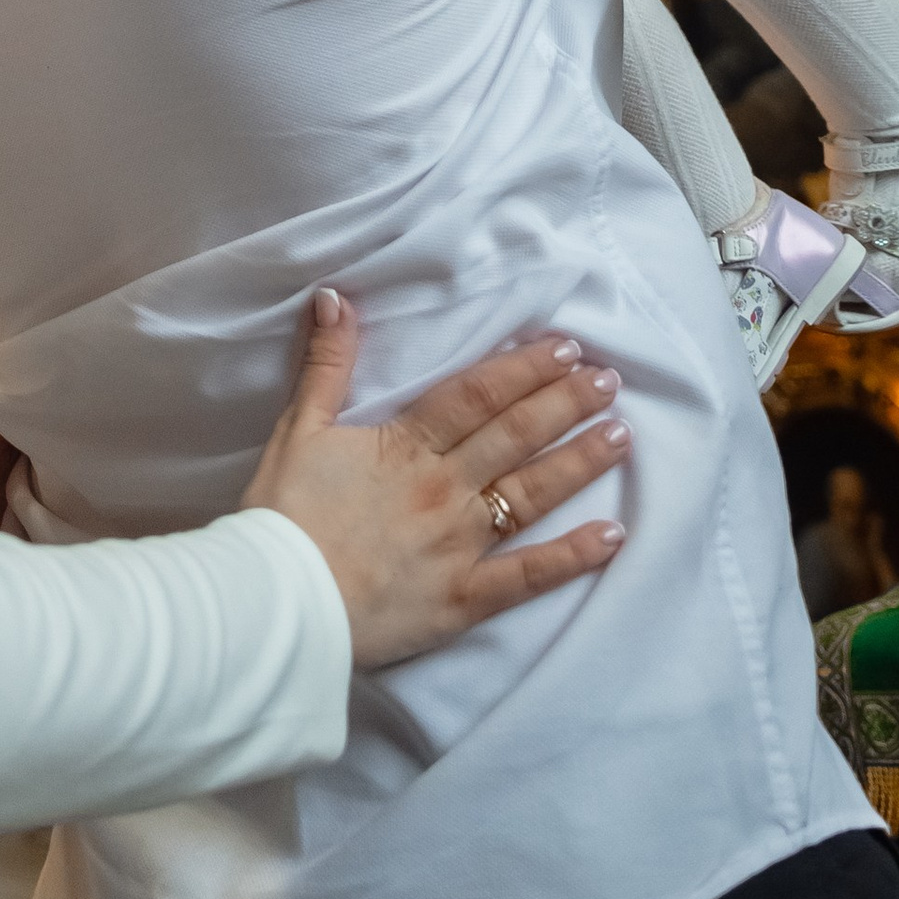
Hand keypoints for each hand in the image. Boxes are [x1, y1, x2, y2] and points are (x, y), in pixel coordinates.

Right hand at [245, 289, 626, 667]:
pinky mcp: (463, 600)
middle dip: (565, 402)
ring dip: (579, 462)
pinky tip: (614, 536)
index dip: (523, 368)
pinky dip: (573, 557)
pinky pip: (527, 576)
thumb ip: (325, 365)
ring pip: (530, 494)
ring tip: (622, 436)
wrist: (277, 601)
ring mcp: (458, 545)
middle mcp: (442, 489)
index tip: (564, 347)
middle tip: (609, 379)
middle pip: (515, 435)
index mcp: (404, 447)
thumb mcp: (297, 429)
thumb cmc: (282, 516)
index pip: (476, 396)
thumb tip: (336, 297)